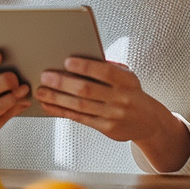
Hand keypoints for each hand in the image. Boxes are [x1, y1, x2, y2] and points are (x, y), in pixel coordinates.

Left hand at [37, 57, 189, 171]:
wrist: (148, 121)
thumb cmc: (131, 93)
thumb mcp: (127, 78)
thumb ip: (108, 69)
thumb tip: (78, 60)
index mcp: (128, 81)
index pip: (106, 72)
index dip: (86, 67)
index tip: (67, 61)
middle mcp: (122, 99)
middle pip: (88, 90)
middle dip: (63, 83)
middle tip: (45, 76)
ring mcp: (114, 115)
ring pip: (80, 106)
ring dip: (57, 98)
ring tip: (41, 91)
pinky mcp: (107, 128)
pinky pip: (80, 118)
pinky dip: (62, 111)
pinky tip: (49, 105)